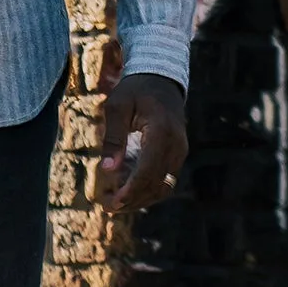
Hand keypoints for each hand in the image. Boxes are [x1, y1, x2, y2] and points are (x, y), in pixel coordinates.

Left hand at [97, 73, 186, 212]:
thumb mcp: (117, 107)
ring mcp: (180, 151)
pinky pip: (165, 180)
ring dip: (140, 199)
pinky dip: (147, 189)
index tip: (112, 203)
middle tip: (107, 207)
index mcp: (161, 132)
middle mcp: (176, 145)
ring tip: (115, 203)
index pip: (148, 171)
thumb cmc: (134, 90)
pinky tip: (126, 191)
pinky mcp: (177, 155)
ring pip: (163, 186)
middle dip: (132, 200)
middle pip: (156, 184)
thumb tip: (108, 170)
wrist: (160, 79)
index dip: (131, 191)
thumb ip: (113, 138)